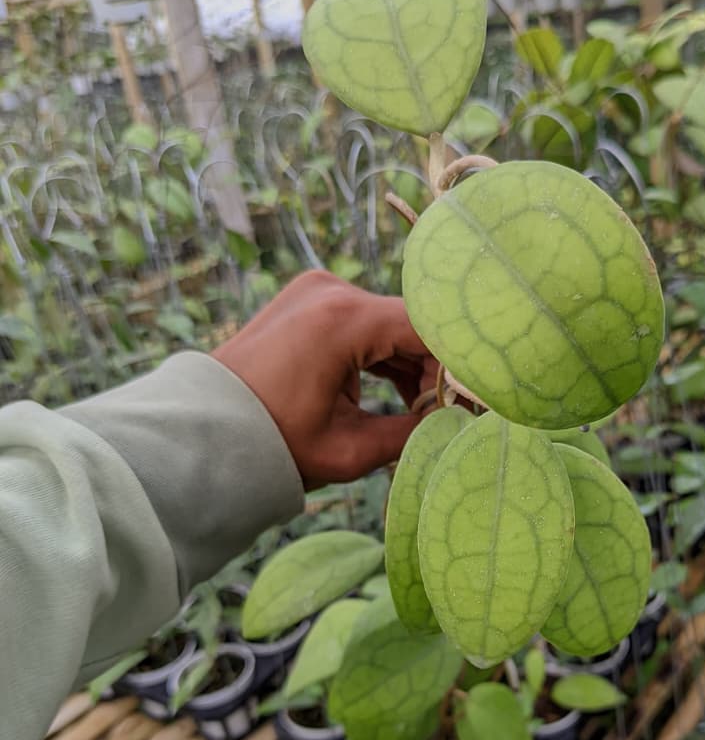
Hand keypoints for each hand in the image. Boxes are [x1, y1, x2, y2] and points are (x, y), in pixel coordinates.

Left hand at [213, 270, 437, 486]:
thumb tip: (456, 424)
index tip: (465, 408)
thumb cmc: (274, 444)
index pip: (429, 329)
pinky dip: (382, 355)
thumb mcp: (351, 450)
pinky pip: (363, 322)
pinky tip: (396, 393)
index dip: (456, 369)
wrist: (204, 433)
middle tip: (446, 415)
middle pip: (411, 323)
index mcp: (343, 318)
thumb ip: (413, 433)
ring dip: (409, 364)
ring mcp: (317, 290)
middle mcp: (332, 290)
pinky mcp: (308, 301)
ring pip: (389, 323)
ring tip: (419, 411)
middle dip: (434, 369)